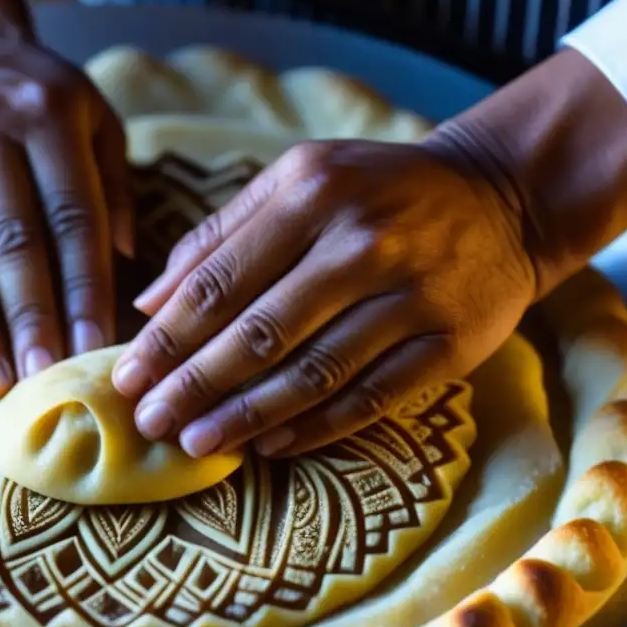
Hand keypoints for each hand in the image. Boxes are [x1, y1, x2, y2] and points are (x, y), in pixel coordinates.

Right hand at [0, 0, 131, 403]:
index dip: (84, 287)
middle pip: (11, 241)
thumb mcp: (92, 117)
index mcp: (45, 117)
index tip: (95, 347)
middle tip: (42, 380)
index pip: (71, 216)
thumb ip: (113, 185)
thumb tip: (125, 262)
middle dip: (29, 318)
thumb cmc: (34, 100)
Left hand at [111, 137, 537, 457]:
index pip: (220, 281)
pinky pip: (372, 397)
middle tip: (150, 422)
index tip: (127, 377)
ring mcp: (411, 297)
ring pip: (313, 373)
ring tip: (197, 444)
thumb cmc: (374, 191)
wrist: (499, 199)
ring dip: (248, 416)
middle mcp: (362, 244)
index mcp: (312, 194)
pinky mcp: (449, 344)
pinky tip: (272, 446)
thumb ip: (221, 235)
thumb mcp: (298, 180)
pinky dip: (317, 427)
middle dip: (195, 385)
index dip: (167, 338)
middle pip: (260, 333)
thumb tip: (148, 300)